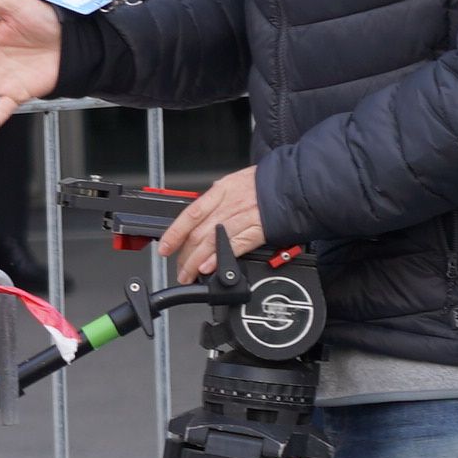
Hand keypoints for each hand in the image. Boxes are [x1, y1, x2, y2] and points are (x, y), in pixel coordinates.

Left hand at [157, 166, 268, 283]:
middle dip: (185, 255)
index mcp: (220, 192)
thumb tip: (201, 214)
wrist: (293, 184)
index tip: (164, 248)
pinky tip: (210, 268)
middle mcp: (228, 206)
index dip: (174, 233)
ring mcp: (242, 219)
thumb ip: (216, 199)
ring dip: (197, 262)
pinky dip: (219, 259)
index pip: (190, 215)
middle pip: (198, 234)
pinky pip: (235, 246)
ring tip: (189, 274)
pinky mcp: (257, 231)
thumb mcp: (233, 183)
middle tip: (179, 269)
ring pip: (212, 243)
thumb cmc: (264, 183)